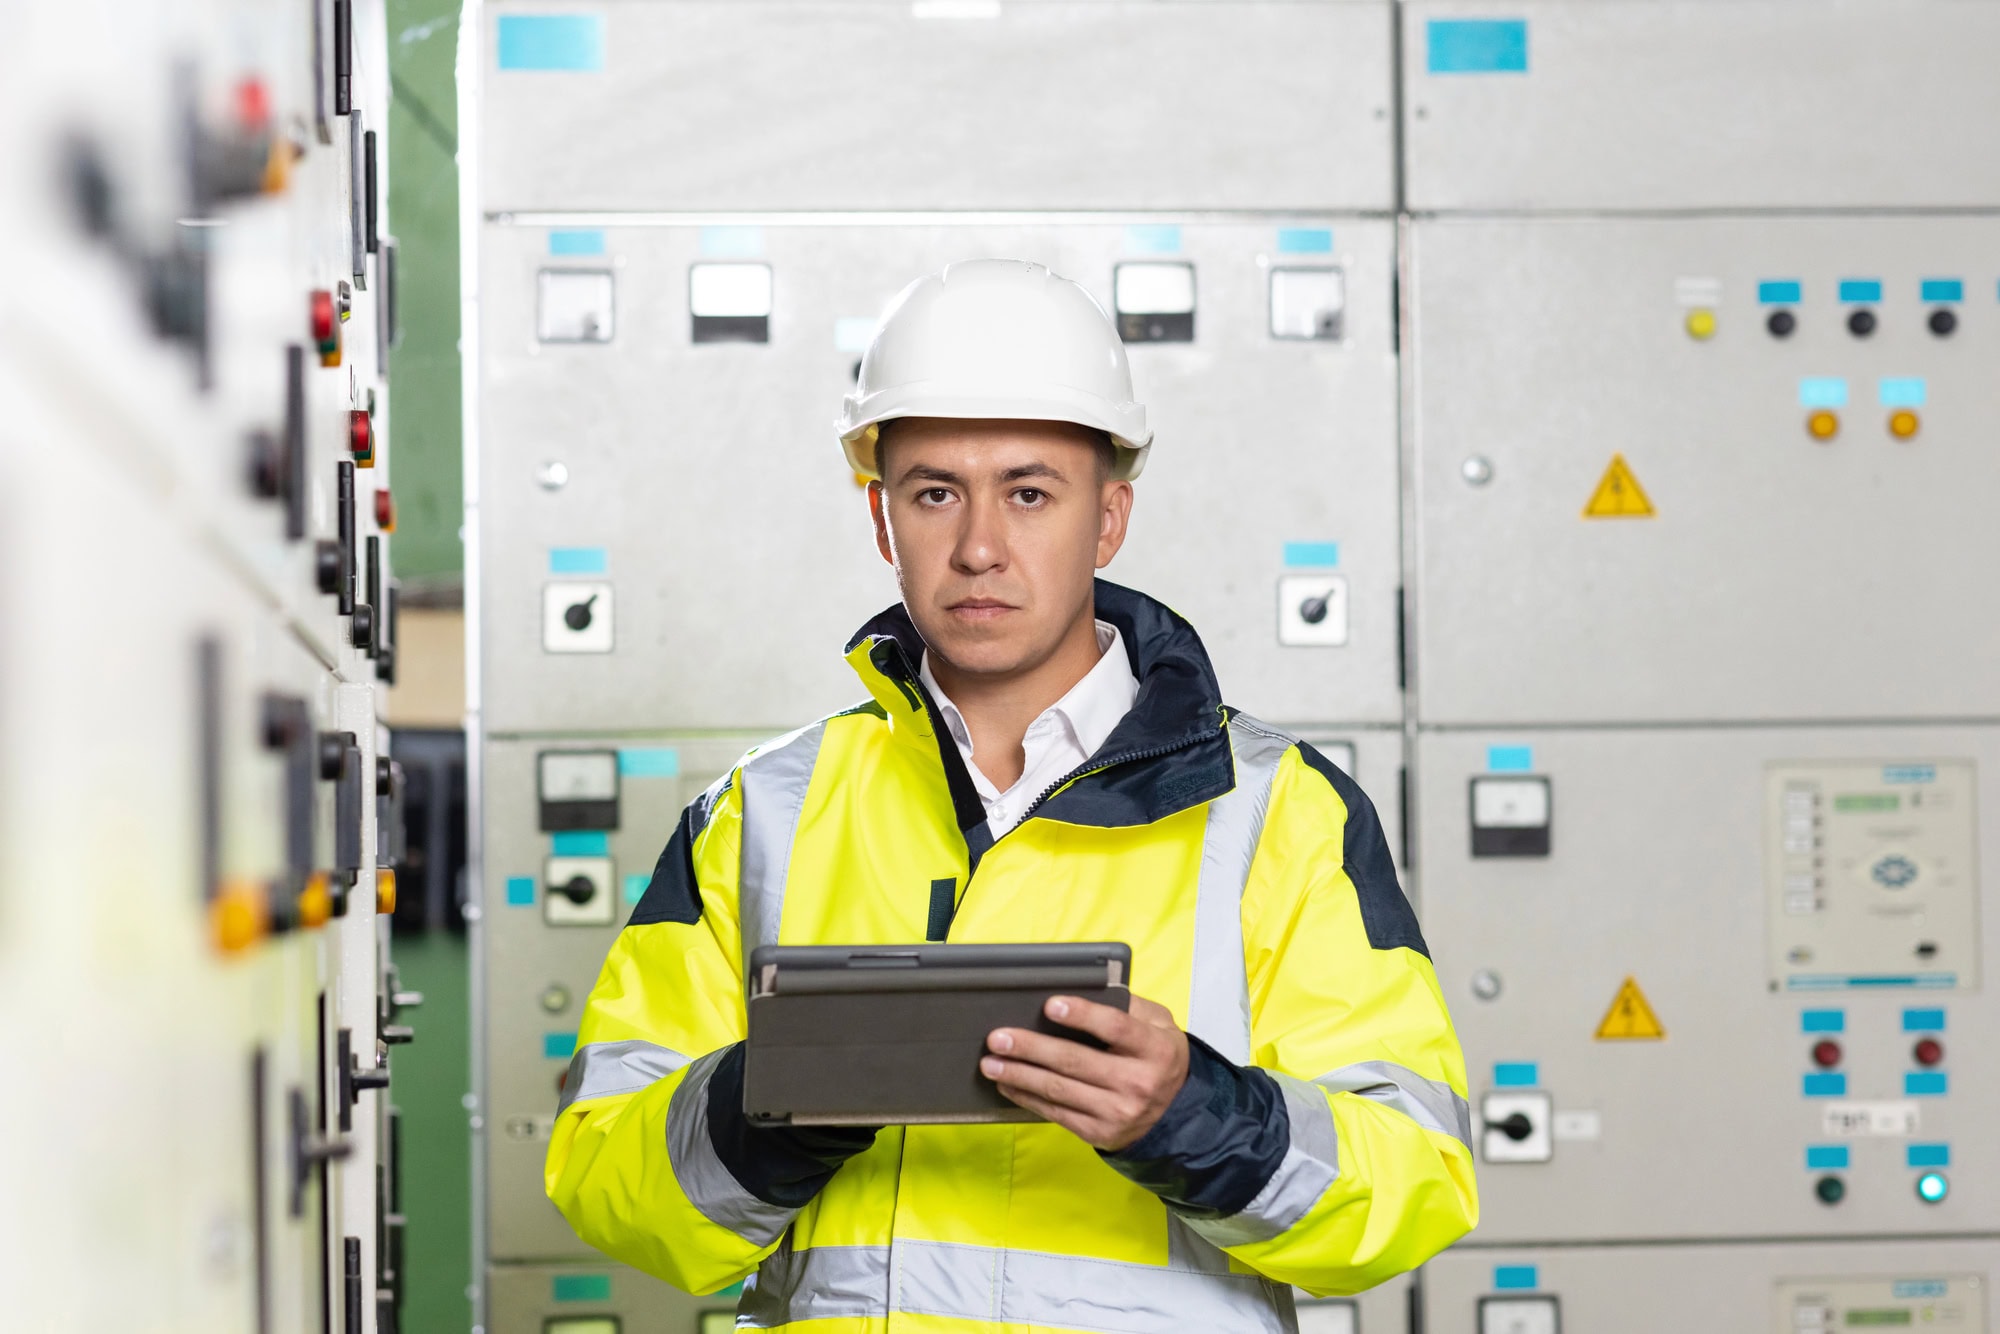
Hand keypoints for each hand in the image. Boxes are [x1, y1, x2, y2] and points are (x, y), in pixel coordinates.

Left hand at [980, 994, 1188, 1150]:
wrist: (1174, 1113)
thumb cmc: (1157, 1057)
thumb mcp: (1159, 1025)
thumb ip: (1129, 1005)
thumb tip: (1087, 990)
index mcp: (1155, 1048)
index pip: (1116, 1028)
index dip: (1083, 1016)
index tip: (1050, 1005)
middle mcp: (1138, 1082)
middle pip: (1076, 1061)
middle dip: (1031, 1048)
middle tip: (998, 1038)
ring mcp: (1118, 1112)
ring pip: (1059, 1090)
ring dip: (1019, 1075)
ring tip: (991, 1063)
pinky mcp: (1100, 1133)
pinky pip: (1056, 1114)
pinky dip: (1027, 1098)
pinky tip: (1008, 1085)